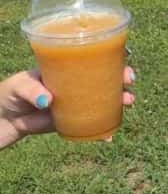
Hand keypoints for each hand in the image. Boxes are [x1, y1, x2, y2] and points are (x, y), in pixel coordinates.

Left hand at [0, 67, 135, 148]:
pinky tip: (110, 135)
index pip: (95, 59)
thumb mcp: (20, 85)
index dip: (113, 59)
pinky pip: (94, 123)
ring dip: (121, 100)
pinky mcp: (74, 120)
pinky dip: (104, 130)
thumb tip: (48, 101)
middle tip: (129, 82)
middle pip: (107, 78)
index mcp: (68, 67)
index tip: (124, 60)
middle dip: (123, 78)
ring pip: (106, 99)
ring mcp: (78, 102)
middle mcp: (78, 83)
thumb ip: (33, 91)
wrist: (5, 119)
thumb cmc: (12, 93)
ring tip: (128, 102)